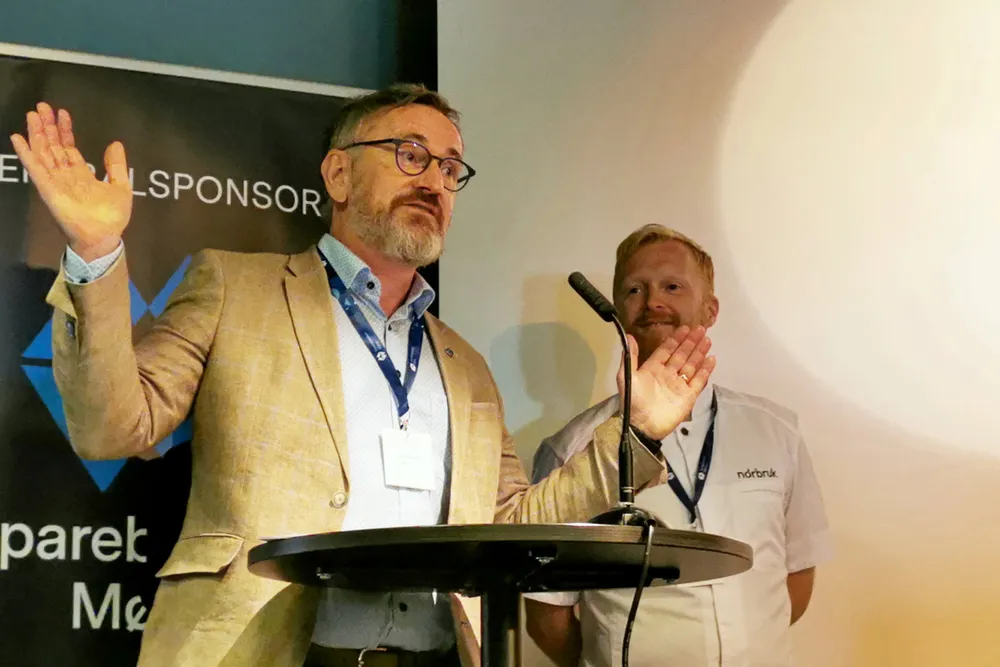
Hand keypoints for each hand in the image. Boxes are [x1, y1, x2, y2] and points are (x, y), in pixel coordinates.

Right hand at [9, 102, 132, 260]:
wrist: (104, 236)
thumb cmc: (112, 216)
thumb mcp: (120, 186)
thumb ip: (115, 165)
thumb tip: (115, 143)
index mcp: (81, 175)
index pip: (69, 148)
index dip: (65, 131)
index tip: (62, 113)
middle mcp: (65, 176)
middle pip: (53, 146)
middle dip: (47, 126)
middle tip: (42, 106)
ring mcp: (55, 181)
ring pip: (43, 152)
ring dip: (36, 134)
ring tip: (32, 114)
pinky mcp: (47, 189)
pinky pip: (34, 169)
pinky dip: (26, 154)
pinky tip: (18, 138)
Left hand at [617, 325, 715, 440]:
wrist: (643, 425)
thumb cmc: (633, 401)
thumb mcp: (627, 376)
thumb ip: (630, 356)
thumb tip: (629, 336)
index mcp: (653, 368)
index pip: (667, 350)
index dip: (676, 339)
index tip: (684, 328)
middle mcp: (668, 374)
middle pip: (682, 355)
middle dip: (691, 342)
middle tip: (701, 329)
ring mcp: (679, 384)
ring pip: (692, 365)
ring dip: (699, 352)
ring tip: (707, 340)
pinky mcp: (688, 396)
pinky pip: (699, 380)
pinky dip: (705, 370)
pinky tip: (711, 359)